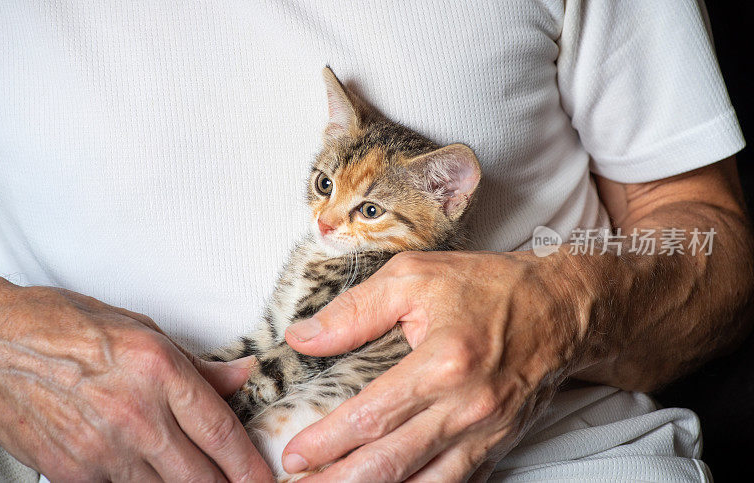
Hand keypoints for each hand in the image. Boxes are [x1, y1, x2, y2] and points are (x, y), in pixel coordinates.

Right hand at [0, 269, 271, 481]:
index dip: (250, 465)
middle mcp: (134, 415)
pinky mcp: (73, 474)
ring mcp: (102, 450)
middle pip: (201, 475)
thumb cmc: (60, 327)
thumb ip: (196, 365)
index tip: (264, 479)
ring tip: (196, 478)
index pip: (221, 431)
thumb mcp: (140, 329)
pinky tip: (150, 476)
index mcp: (157, 370)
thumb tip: (239, 377)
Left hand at [282, 250, 588, 480]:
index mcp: (442, 363)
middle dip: (339, 481)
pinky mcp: (497, 443)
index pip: (371, 416)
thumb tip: (303, 338)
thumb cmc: (490, 287)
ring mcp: (485, 432)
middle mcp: (465, 407)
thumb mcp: (415, 277)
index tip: (295, 455)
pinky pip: (454, 482)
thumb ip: (355, 311)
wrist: (563, 307)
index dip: (327, 441)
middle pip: (390, 463)